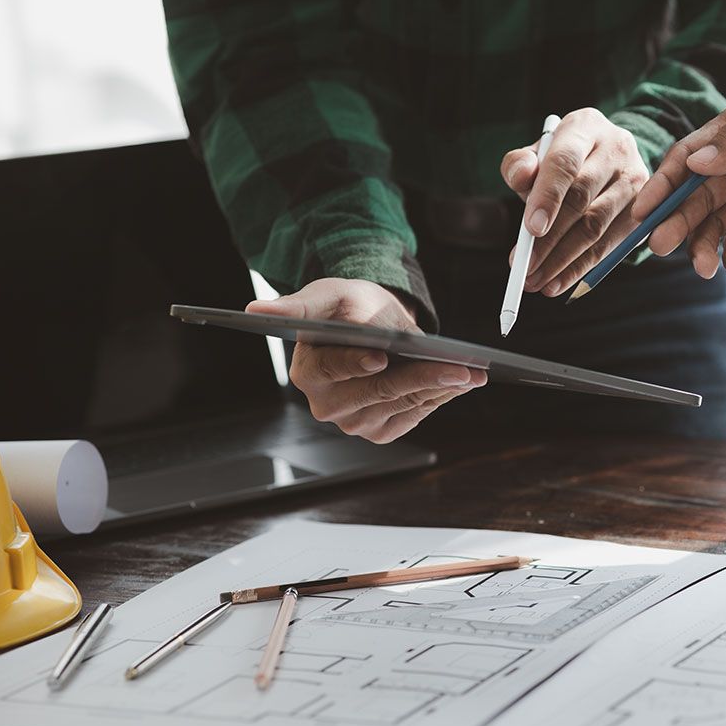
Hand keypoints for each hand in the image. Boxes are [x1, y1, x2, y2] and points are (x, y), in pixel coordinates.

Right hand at [246, 278, 485, 443]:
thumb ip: (296, 305)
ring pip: (403, 406)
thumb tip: (253, 310)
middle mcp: (326, 405)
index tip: (381, 357)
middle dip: (423, 378)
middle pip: (379, 392)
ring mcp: (353, 422)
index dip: (358, 363)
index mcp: (307, 371)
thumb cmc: (347, 306)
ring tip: (471, 374)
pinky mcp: (379, 431)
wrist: (372, 323)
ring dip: (440, 390)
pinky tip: (460, 384)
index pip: (335, 370)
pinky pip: (413, 416)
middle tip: (461, 368)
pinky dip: (438, 399)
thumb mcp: (327, 295)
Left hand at [501, 107, 649, 295]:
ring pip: (596, 228)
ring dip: (562, 261)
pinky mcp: (644, 212)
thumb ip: (520, 165)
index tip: (530, 230)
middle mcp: (617, 149)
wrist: (606, 159)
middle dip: (549, 240)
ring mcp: (636, 181)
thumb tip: (521, 176)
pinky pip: (609, 246)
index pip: (566, 162)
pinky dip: (580, 268)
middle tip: (524, 268)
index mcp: (585, 127)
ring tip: (534, 281)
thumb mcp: (537, 155)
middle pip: (582, 200)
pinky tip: (556, 283)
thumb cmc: (562, 160)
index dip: (548, 197)